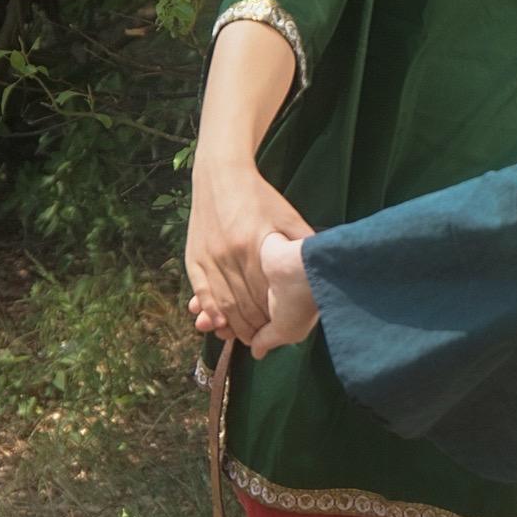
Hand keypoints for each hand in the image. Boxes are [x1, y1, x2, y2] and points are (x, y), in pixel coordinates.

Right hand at [186, 157, 312, 343]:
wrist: (220, 176)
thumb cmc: (260, 197)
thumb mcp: (288, 216)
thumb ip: (303, 242)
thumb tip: (322, 265)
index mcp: (254, 246)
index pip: (263, 295)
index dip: (270, 318)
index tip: (278, 329)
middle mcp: (228, 255)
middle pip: (241, 305)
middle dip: (251, 328)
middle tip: (259, 340)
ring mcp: (208, 257)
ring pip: (220, 303)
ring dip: (230, 325)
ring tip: (241, 337)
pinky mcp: (193, 256)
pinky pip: (201, 291)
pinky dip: (209, 310)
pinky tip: (217, 323)